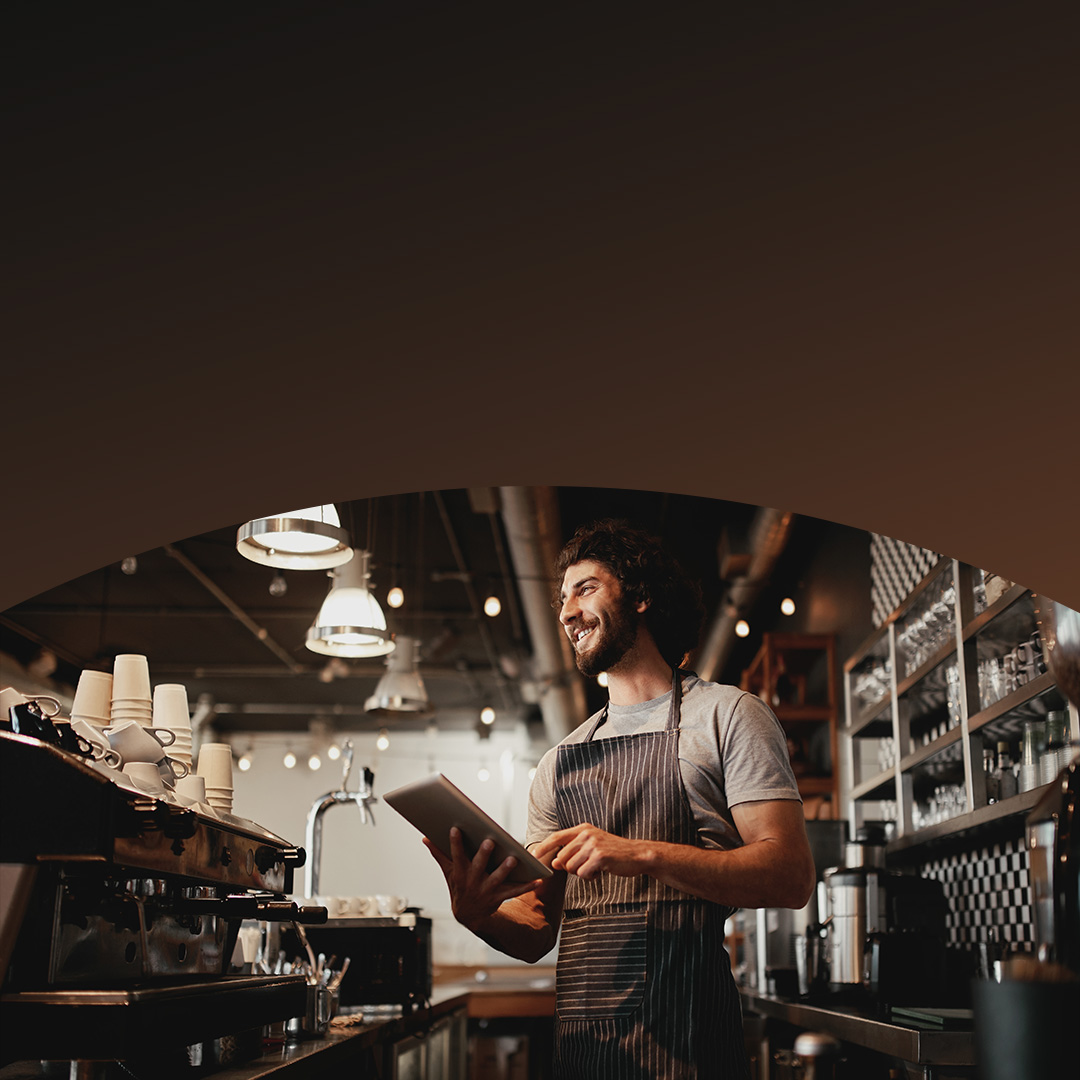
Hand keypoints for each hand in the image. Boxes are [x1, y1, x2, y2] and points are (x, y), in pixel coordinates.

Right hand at [424, 827, 541, 930]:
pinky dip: (526, 886)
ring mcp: (486, 890)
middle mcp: (473, 881)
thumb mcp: (448, 871)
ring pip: (497, 879)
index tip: (456, 828)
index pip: (456, 855)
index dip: (455, 843)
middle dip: (483, 855)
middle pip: (478, 866)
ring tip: (514, 859)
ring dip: (505, 870)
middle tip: (489, 841)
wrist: (468, 915)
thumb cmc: (458, 886)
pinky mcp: (499, 897)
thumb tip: (425, 838)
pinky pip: (514, 892)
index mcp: (460, 872)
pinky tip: (538, 880)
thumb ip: (439, 854)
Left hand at [533, 823, 649, 879]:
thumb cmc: (613, 852)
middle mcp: (586, 834)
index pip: (556, 837)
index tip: (533, 855)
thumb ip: (573, 852)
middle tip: (588, 865)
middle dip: (571, 867)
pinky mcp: (599, 856)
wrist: (637, 855)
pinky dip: (591, 877)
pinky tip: (602, 871)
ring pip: (572, 867)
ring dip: (583, 872)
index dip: (543, 846)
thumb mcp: (592, 846)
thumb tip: (555, 863)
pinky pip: (583, 874)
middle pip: (563, 857)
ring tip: (596, 867)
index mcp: (583, 829)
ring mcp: (593, 844)